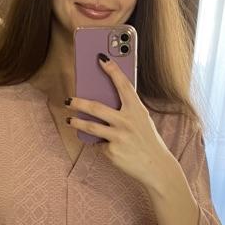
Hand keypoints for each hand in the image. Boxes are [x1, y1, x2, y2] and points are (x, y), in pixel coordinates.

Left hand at [65, 53, 173, 184]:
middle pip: (96, 108)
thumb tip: (103, 101)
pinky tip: (109, 147)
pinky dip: (101, 145)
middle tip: (68, 100)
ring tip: (69, 120)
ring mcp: (118, 137)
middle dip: (78, 102)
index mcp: (136, 109)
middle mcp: (127, 121)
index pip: (123, 85)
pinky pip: (99, 145)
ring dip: (76, 122)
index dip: (112, 69)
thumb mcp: (142, 120)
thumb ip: (127, 110)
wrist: (156, 166)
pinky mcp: (112, 152)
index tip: (100, 58)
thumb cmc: (148, 140)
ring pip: (90, 127)